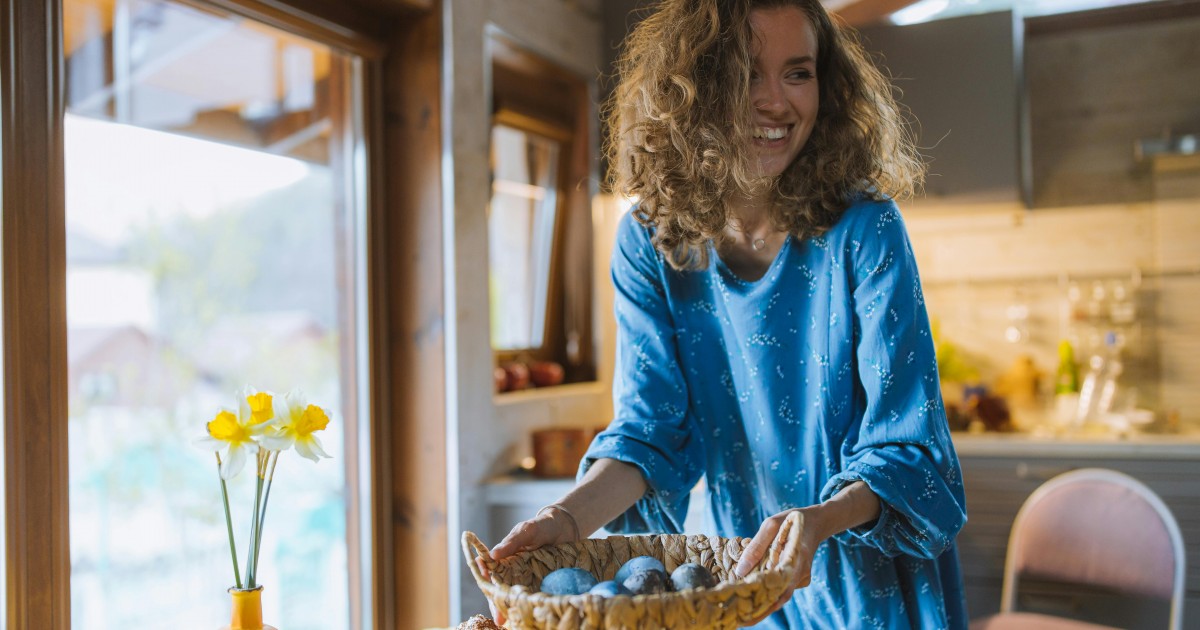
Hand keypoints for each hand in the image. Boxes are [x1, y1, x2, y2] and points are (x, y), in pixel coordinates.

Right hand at [481, 506, 578, 624]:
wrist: (565, 528)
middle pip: (503, 590)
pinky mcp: (542, 584)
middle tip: (499, 617)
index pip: (491, 573)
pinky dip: (533, 606)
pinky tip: (532, 615)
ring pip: (518, 596)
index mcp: (505, 560)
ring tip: (508, 621)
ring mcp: (529, 579)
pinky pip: (536, 596)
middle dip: (499, 604)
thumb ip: (511, 542)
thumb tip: (493, 555)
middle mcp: (514, 572)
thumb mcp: (526, 531)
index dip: (486, 582)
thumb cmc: (541, 526)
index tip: (487, 590)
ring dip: (512, 609)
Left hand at [733, 508, 825, 625]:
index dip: (764, 603)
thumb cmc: (792, 520)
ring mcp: (801, 579)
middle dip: (760, 611)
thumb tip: (740, 571)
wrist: (816, 522)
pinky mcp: (797, 580)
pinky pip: (782, 589)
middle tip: (739, 621)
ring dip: (762, 602)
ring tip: (740, 613)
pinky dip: (768, 593)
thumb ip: (756, 546)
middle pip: (779, 598)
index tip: (747, 614)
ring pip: (780, 595)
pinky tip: (751, 597)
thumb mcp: (771, 524)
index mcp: (797, 559)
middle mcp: (801, 574)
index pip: (780, 588)